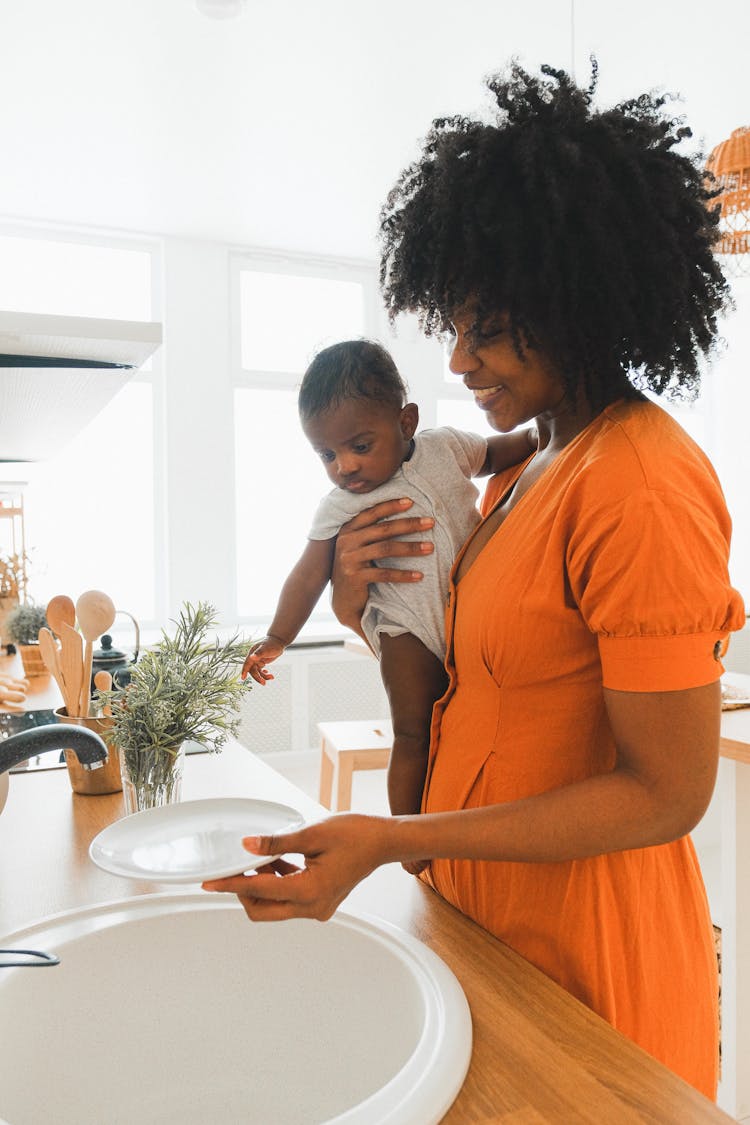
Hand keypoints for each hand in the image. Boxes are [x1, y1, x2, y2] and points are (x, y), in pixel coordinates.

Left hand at [202, 814, 391, 921]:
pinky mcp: (320, 903)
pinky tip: (278, 861)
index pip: (259, 891)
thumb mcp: (311, 834)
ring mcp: (318, 909)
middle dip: (243, 891)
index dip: (231, 885)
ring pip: (275, 907)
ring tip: (262, 857)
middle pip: (262, 910)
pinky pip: (289, 900)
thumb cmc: (355, 834)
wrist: (383, 841)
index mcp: (309, 891)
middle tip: (235, 867)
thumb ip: (276, 844)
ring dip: (262, 885)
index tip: (209, 883)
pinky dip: (278, 883)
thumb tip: (247, 846)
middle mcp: (313, 908)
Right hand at [241, 635, 285, 684]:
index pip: (247, 664)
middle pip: (252, 670)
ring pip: (257, 672)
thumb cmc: (272, 644)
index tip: (243, 678)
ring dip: (263, 676)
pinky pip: (261, 671)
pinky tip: (269, 675)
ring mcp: (257, 660)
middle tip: (264, 683)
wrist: (278, 641)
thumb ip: (259, 653)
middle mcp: (253, 658)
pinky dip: (264, 674)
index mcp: (252, 654)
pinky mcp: (261, 662)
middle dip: (258, 677)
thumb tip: (251, 657)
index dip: (244, 671)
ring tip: (272, 677)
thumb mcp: (266, 649)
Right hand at [331, 498, 434, 630]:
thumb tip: (400, 513)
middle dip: (409, 524)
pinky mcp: (355, 577)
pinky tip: (419, 576)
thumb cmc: (357, 568)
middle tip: (430, 522)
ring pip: (386, 549)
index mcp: (348, 530)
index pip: (372, 513)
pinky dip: (403, 574)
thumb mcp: (359, 546)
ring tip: (430, 547)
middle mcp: (346, 541)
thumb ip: (371, 532)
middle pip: (383, 529)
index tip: (411, 502)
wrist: (343, 599)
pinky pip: (384, 573)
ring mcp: (349, 559)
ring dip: (411, 547)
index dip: (391, 506)